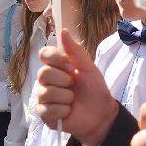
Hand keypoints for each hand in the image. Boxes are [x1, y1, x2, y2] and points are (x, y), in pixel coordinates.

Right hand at [34, 30, 119, 145]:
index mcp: (56, 67)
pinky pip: (47, 109)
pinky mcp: (45, 115)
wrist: (101, 113)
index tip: (71, 66)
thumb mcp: (88, 68)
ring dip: (66, 97)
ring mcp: (43, 98)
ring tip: (73, 100)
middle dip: (64, 80)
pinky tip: (69, 111)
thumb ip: (75, 50)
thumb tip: (63, 31)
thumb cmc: (94, 90)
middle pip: (43, 73)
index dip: (56, 59)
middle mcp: (46, 81)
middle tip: (74, 86)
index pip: (43, 54)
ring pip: (46, 92)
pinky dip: (63, 110)